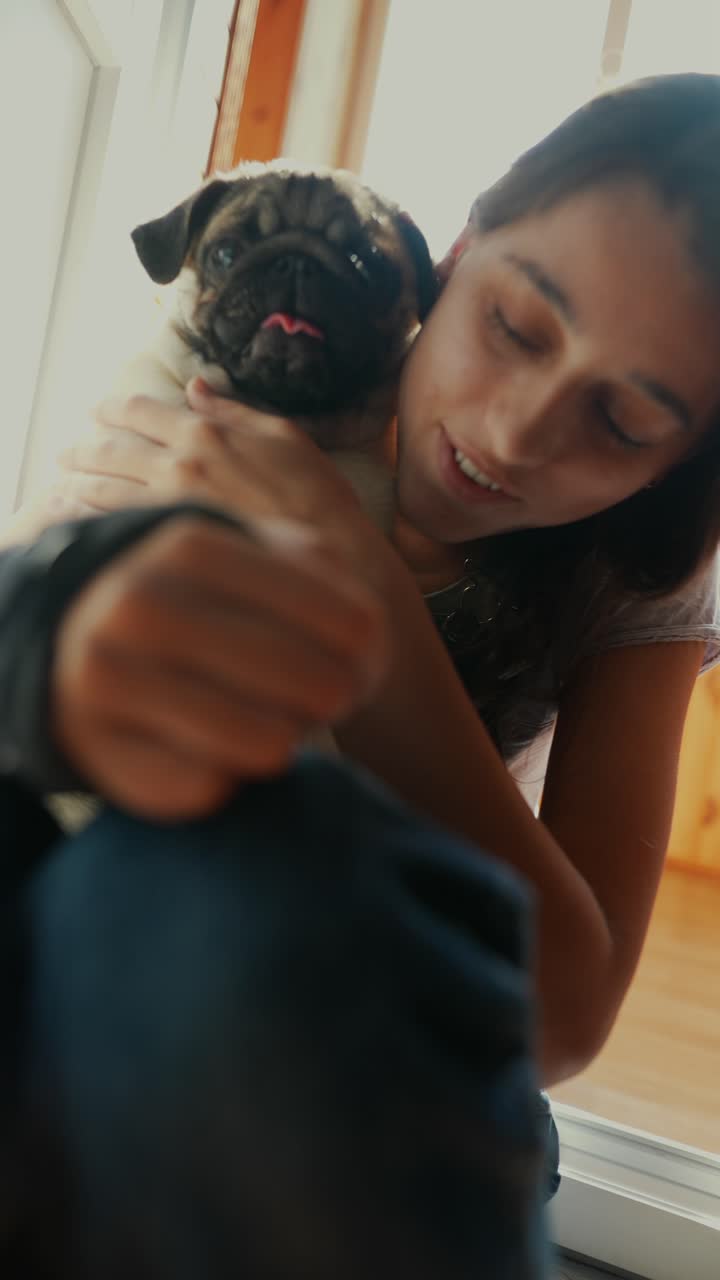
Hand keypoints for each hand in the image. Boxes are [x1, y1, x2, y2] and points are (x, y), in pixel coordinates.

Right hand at [51, 513, 389, 820]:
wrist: (71, 641)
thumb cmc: (197, 602)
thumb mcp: (252, 561)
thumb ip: (320, 574)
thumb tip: (364, 639)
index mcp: (192, 549)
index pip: (352, 624)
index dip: (371, 654)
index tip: (356, 658)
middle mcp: (141, 609)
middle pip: (318, 685)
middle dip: (333, 699)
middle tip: (313, 697)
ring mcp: (109, 681)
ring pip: (269, 744)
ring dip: (284, 739)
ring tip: (266, 719)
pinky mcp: (99, 753)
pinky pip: (211, 789)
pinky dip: (226, 777)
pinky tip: (207, 748)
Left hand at [59, 380, 372, 551]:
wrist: (330, 554)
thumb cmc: (316, 493)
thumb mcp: (282, 434)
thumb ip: (233, 410)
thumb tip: (197, 385)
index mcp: (204, 433)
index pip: (141, 410)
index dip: (113, 408)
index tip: (97, 411)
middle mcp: (179, 467)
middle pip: (112, 451)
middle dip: (84, 449)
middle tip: (67, 452)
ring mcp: (172, 509)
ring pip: (107, 492)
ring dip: (80, 486)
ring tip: (63, 488)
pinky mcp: (175, 545)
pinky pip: (120, 529)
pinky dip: (95, 524)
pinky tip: (83, 524)